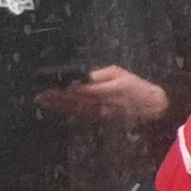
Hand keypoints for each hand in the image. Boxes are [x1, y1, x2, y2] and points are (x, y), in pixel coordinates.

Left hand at [45, 63, 174, 126]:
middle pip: (74, 101)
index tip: (49, 86)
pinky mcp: (101, 117)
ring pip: (75, 109)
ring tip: (43, 102)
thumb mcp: (120, 73)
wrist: (151, 105)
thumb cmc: (136, 86)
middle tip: (39, 96)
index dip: (64, 90)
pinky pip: (82, 114)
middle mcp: (101, 104)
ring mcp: (100, 113)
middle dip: (56, 99)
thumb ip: (101, 74)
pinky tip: (59, 108)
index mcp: (106, 91)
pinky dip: (68, 111)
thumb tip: (83, 76)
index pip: (80, 90)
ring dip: (59, 106)